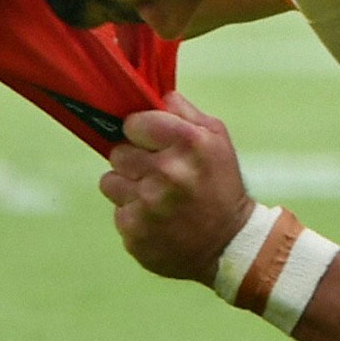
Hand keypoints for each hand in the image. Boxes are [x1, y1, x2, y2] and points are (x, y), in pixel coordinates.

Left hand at [100, 92, 256, 283]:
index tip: (148, 140)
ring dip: (128, 187)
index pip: (133, 123)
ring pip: (110, 182)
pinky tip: (156, 219)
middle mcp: (167, 172)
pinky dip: (133, 215)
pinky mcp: (136, 232)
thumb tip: (158, 95)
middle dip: (132, 160)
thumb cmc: (220, 185)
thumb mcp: (216, 140)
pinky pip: (117, 212)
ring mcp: (149, 205)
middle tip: (154, 172)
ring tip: (154, 197)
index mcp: (188, 143)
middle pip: (117, 153)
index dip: (139, 131)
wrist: (229, 244)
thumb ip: (185, 113)